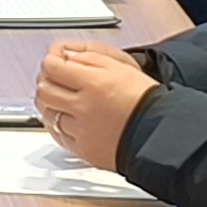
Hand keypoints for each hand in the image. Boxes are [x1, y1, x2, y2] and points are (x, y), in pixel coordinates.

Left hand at [34, 39, 159, 170]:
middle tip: (53, 79)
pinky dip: (57, 125)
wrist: (161, 134)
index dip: (50, 61)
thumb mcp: (123, 67)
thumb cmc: (148, 102)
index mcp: (93, 83)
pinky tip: (65, 119)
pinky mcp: (83, 149)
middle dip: (45, 81)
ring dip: (49, 104)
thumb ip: (91, 59)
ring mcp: (81, 130)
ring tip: (60, 99)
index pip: (52, 67)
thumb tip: (68, 57)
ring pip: (47, 113)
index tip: (54, 62)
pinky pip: (58, 135)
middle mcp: (83, 107)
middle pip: (44, 90)